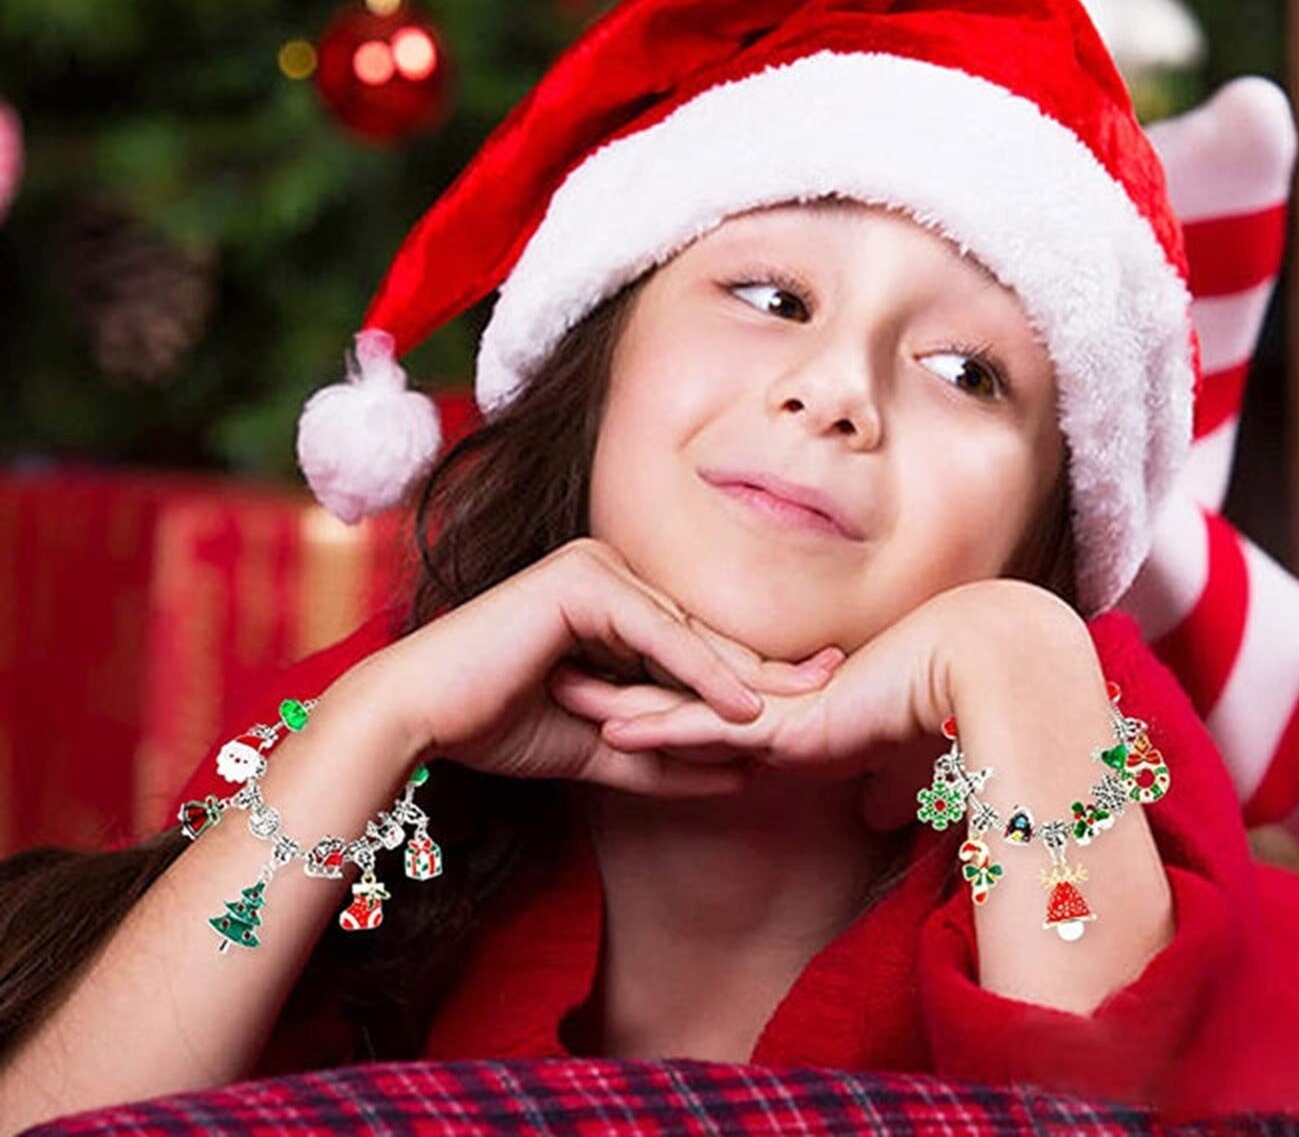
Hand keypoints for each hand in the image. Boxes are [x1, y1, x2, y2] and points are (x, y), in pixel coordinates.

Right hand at [342, 537, 842, 800]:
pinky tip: (745, 706)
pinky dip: (702, 672)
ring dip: (746, 674)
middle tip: (836, 685)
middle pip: (702, 632)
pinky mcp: (581, 580)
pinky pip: (658, 633)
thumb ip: (661, 753)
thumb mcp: (598, 744)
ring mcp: (594, 567)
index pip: (694, 642)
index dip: (753, 673)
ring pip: (686, 633)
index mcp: (611, 599)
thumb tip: (737, 773)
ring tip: (807, 704)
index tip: (811, 696)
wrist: (418, 718)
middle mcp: (607, 571)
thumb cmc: (495, 724)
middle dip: (770, 666)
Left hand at [548, 577, 1090, 827]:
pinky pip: (713, 725)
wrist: (973, 669)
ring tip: (565, 695)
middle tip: (561, 678)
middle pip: (681, 695)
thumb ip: (882, 784)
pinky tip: (617, 730)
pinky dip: (664, 729)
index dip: (659, 702)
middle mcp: (773, 704)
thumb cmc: (945, 710)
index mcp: (788, 713)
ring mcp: (777, 707)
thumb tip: (880, 809)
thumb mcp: (902, 763)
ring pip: (683, 703)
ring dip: (622, 704)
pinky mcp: (789, 718)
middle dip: (620, 687)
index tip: (609, 698)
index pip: (710, 711)